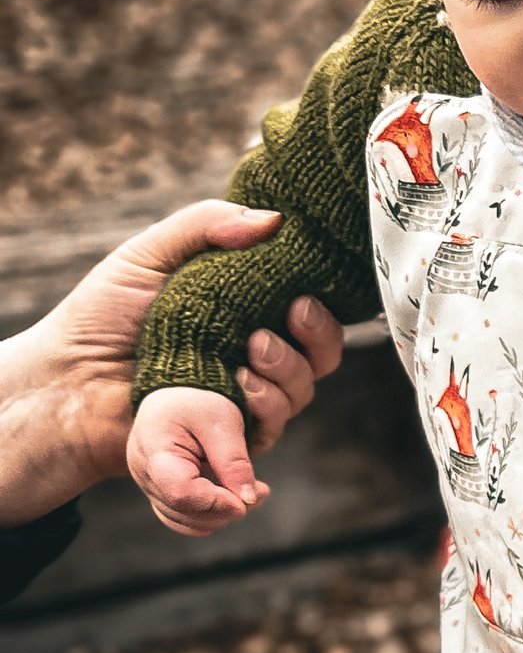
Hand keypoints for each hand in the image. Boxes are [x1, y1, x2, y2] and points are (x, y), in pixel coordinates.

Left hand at [0, 202, 341, 526]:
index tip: (304, 290)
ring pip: (303, 388)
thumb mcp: (149, 254)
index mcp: (243, 309)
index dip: (320, 302)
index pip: (307, 307)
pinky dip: (270, 404)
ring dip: (289, 369)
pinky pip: (276, 425)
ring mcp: (246, 396)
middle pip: (322, 352)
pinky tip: (242, 384)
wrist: (70, 380)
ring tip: (251, 352)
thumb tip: (274, 219)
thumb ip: (205, 225)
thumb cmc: (102, 315)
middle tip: (292, 315)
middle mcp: (252, 353)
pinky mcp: (233, 433)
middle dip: (318, 335)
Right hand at [128, 386, 268, 535]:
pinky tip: (233, 495)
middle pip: (186, 512)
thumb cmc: (199, 400)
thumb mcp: (222, 422)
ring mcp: (149, 485)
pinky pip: (185, 519)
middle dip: (228, 508)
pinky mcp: (161, 492)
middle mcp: (144, 473)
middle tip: (260, 489)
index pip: (182, 493)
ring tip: (249, 489)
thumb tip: (247, 500)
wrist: (179, 392)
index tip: (248, 497)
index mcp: (155, 450)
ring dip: (223, 514)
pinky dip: (213, 514)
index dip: (218, 502)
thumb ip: (235, 462)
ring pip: (187, 522)